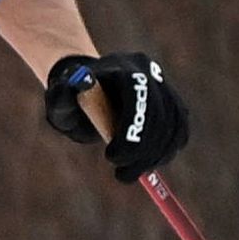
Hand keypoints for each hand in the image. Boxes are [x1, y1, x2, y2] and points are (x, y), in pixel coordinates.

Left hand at [44, 51, 189, 182]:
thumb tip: (82, 82)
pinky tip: (146, 165)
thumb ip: (63, 93)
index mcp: (121, 65)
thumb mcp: (59, 97)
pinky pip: (180, 132)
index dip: (132, 128)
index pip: (138, 93)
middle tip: (121, 174)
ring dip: (156, 157)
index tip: (112, 158)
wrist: (89, 90)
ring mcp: (165, 88)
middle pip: (160, 112)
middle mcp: (149, 71)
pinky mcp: (174, 105)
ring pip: (174, 125)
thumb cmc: (70, 97)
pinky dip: (167, 153)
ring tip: (129, 174)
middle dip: (143, 149)